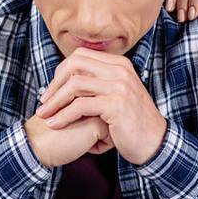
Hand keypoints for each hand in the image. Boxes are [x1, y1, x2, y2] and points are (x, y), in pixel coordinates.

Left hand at [35, 48, 167, 165]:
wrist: (154, 141)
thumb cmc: (131, 121)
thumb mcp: (118, 94)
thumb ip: (100, 82)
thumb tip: (71, 78)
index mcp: (119, 64)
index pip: (80, 56)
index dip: (60, 71)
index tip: (51, 90)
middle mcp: (120, 70)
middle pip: (74, 66)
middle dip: (54, 84)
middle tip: (44, 102)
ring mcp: (119, 86)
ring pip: (74, 85)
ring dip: (55, 101)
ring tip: (44, 115)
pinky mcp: (116, 104)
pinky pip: (80, 106)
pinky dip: (63, 116)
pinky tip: (55, 125)